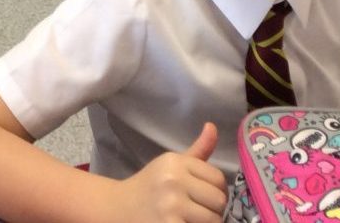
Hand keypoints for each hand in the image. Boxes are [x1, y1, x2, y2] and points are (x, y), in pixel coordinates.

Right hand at [113, 123, 227, 222]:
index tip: (205, 197)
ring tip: (192, 219)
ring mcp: (172, 205)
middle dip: (214, 209)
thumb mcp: (170, 165)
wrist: (119, 207)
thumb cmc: (150, 186)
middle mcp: (174, 180)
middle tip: (200, 211)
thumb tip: (212, 126)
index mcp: (175, 162)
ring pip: (214, 219)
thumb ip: (197, 150)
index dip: (217, 190)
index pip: (218, 178)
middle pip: (219, 200)